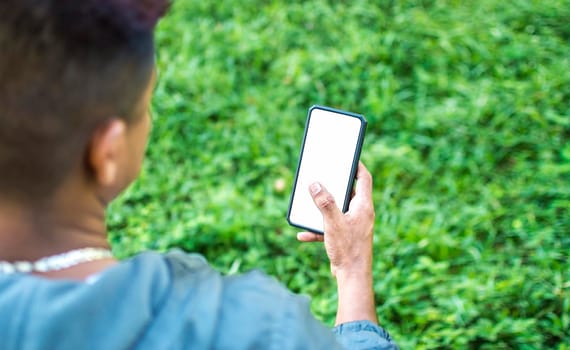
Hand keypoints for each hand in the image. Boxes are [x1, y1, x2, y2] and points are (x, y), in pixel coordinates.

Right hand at [297, 162, 377, 324]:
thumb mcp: (333, 222)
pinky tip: (303, 233)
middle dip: (333, 186)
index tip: (349, 156)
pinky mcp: (345, 237)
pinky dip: (318, 229)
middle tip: (322, 176)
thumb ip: (324, 202)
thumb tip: (315, 184)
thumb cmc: (348, 249)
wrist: (352, 277)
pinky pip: (330, 228)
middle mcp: (361, 214)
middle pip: (348, 193)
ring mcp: (353, 226)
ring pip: (336, 210)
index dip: (357, 166)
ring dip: (322, 209)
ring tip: (309, 204)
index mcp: (363, 206)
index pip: (364, 179)